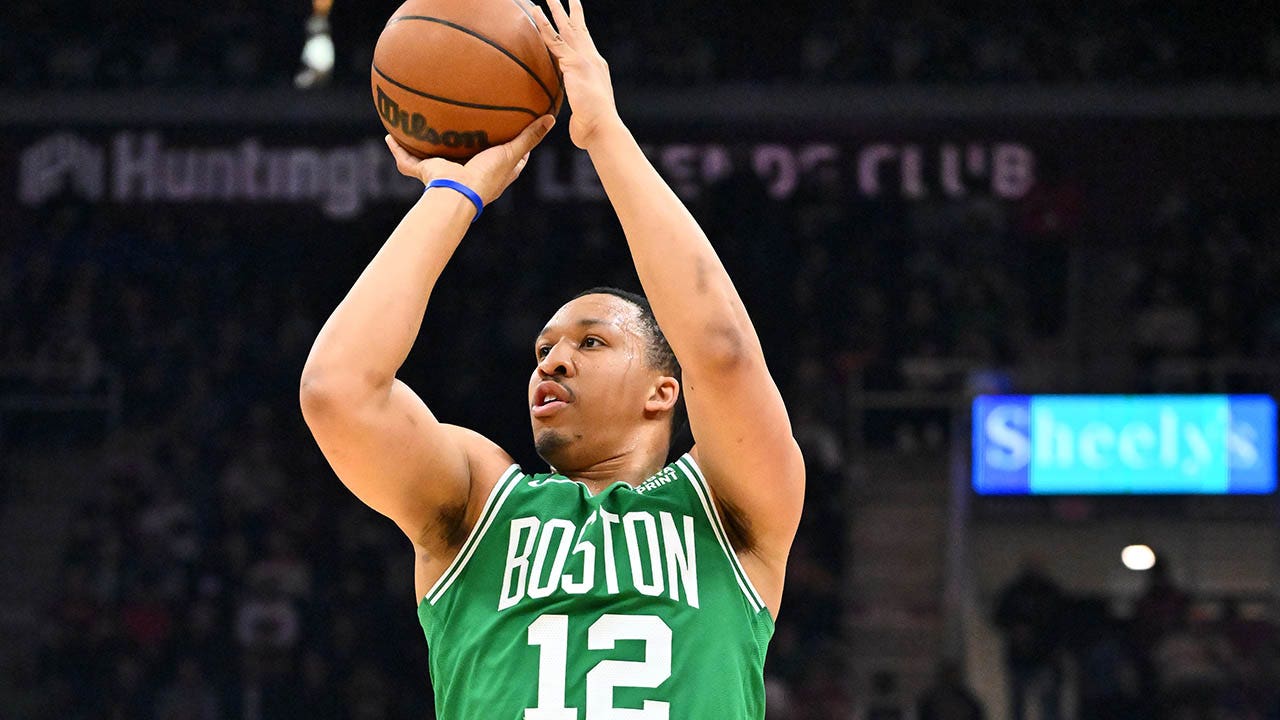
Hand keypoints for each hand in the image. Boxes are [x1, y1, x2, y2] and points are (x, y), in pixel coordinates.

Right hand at [384, 115, 554, 204]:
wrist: (458, 193)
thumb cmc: (487, 176)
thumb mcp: (512, 153)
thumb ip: (530, 136)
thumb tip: (551, 118)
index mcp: (491, 174)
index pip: (507, 161)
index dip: (511, 148)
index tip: (514, 132)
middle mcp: (467, 174)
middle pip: (467, 157)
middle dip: (466, 145)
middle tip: (468, 126)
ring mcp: (444, 173)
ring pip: (433, 158)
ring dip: (426, 146)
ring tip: (422, 128)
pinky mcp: (425, 173)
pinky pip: (406, 159)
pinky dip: (397, 149)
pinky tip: (388, 135)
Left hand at [532, 0, 619, 149]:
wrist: (601, 128)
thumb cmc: (593, 127)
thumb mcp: (584, 111)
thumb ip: (578, 106)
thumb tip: (575, 118)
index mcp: (595, 69)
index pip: (585, 45)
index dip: (580, 31)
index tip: (576, 19)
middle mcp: (592, 60)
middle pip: (579, 31)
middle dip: (573, 14)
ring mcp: (584, 59)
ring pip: (567, 29)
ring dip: (557, 10)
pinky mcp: (573, 63)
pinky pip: (554, 40)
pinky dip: (543, 26)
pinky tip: (535, 12)